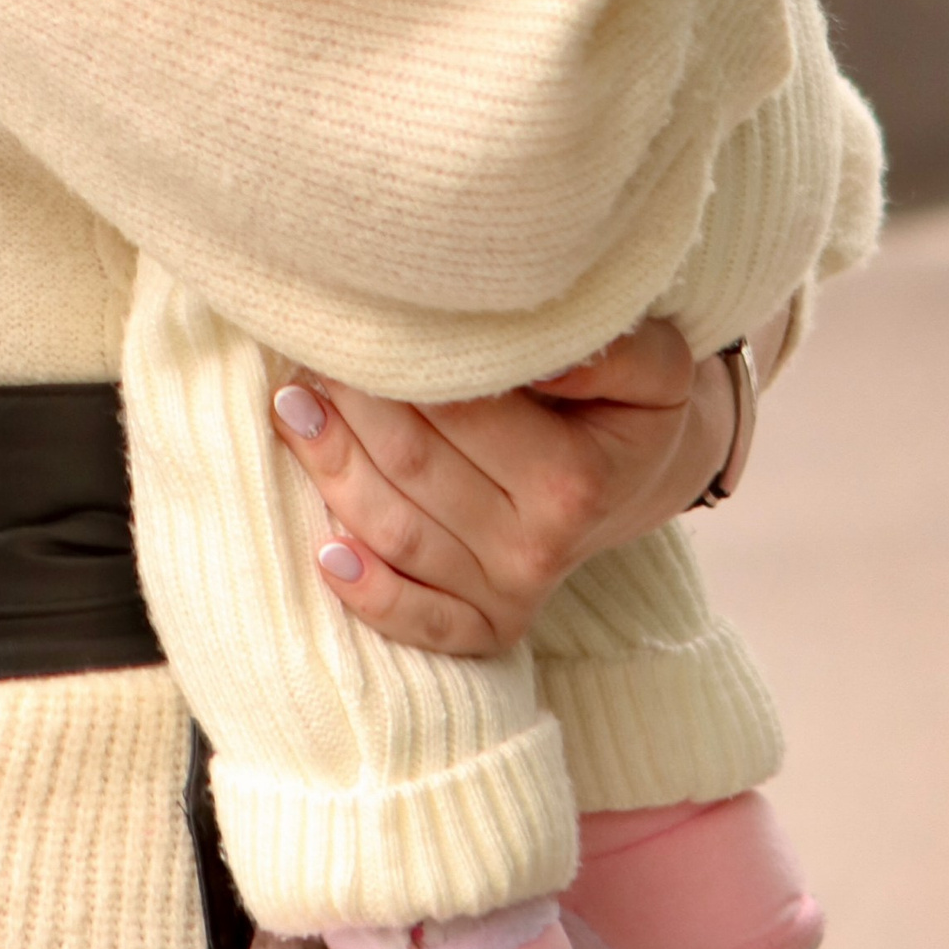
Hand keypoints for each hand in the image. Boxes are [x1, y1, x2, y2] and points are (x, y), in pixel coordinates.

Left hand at [270, 319, 738, 657]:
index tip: (357, 323)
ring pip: (396, 530)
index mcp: (572, 478)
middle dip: (351, 406)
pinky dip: (368, 592)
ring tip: (292, 410)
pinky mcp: (491, 624)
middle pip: (412, 465)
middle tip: (313, 353)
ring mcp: (512, 592)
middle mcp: (538, 545)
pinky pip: (420, 621)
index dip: (396, 366)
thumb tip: (537, 353)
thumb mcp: (656, 365)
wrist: (643, 478)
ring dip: (333, 470)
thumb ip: (609, 349)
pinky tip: (324, 551)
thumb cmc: (632, 405)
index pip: (455, 411)